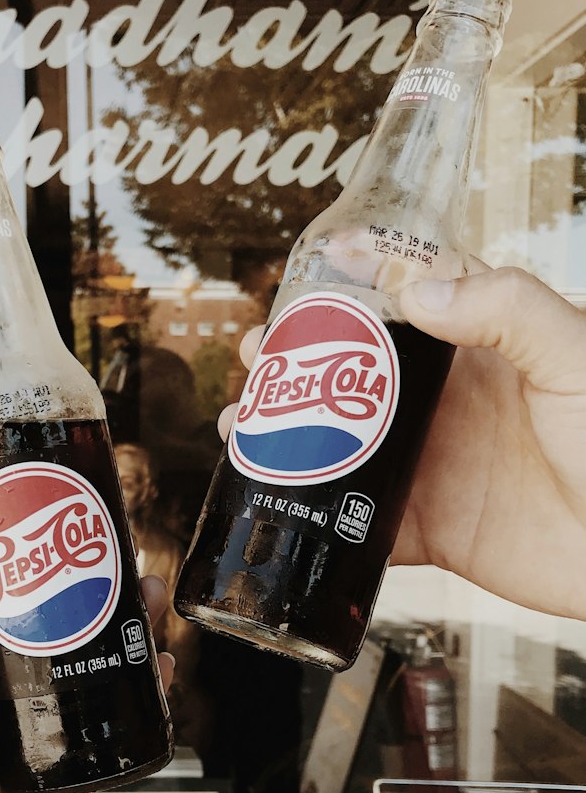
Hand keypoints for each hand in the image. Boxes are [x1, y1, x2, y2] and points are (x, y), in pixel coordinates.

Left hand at [0, 505, 174, 792]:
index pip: (22, 592)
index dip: (52, 555)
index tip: (76, 519)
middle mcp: (24, 682)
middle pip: (76, 621)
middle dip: (107, 588)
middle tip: (130, 562)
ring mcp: (60, 719)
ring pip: (108, 661)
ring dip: (134, 628)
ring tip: (151, 599)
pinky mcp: (91, 756)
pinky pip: (128, 716)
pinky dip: (149, 688)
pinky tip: (161, 664)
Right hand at [222, 265, 585, 620]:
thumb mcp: (575, 356)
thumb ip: (507, 310)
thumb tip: (417, 289)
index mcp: (482, 348)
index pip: (411, 295)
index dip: (360, 276)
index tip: (314, 263)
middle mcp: (447, 403)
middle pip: (354, 370)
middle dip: (297, 358)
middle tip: (255, 352)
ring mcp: (432, 465)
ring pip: (339, 443)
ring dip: (284, 433)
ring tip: (240, 425)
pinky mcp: (428, 528)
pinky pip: (355, 521)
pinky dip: (308, 512)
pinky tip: (267, 499)